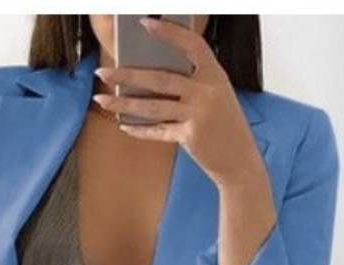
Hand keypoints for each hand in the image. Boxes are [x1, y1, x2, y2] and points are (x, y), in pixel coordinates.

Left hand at [92, 16, 264, 189]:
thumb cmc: (226, 126)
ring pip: (154, 106)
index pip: (192, 45)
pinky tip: (125, 125)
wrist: (241, 161)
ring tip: (102, 100)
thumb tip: (152, 76)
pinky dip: (141, 129)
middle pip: (161, 78)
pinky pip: (159, 130)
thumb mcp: (217, 96)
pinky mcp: (190, 136)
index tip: (145, 23)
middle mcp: (207, 92)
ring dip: (124, 103)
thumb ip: (193, 84)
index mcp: (215, 75)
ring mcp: (198, 115)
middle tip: (103, 72)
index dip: (169, 33)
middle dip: (128, 75)